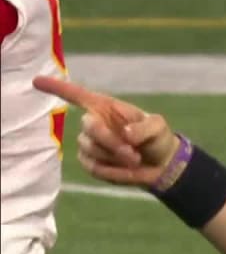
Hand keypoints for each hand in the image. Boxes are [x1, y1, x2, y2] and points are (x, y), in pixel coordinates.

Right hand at [33, 76, 181, 187]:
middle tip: (134, 154)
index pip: (77, 95)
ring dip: (115, 158)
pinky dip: (114, 172)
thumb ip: (145, 127)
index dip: (57, 88)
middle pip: (89, 127)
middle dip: (111, 142)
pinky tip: (127, 170)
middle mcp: (94, 123)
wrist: (161, 165)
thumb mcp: (159, 127)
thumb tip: (125, 133)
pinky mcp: (90, 163)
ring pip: (92, 150)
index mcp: (106, 108)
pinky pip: (94, 168)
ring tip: (135, 160)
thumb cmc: (157, 139)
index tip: (36, 81)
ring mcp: (89, 144)